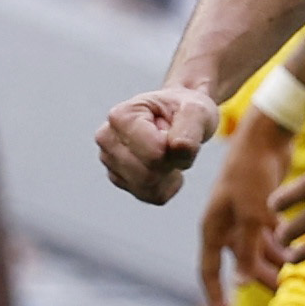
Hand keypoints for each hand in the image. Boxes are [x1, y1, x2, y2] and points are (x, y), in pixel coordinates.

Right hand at [97, 85, 222, 204]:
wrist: (176, 113)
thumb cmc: (184, 109)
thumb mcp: (197, 110)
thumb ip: (191, 126)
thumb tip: (178, 148)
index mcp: (121, 116)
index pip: (155, 154)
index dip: (176, 149)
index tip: (177, 131)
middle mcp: (107, 139)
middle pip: (148, 175)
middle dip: (171, 163)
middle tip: (176, 142)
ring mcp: (109, 161)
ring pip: (148, 189)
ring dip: (169, 175)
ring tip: (169, 151)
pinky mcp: (118, 178)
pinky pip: (151, 196)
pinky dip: (166, 185)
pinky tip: (166, 165)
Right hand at [196, 108, 289, 305]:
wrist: (266, 135)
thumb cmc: (253, 172)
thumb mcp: (252, 216)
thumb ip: (248, 252)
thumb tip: (241, 287)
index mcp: (212, 226)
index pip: (208, 271)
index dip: (215, 297)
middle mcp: (224, 223)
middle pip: (238, 262)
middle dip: (256, 279)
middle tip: (281, 293)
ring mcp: (242, 214)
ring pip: (256, 249)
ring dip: (272, 263)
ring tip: (293, 276)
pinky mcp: (260, 204)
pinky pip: (268, 234)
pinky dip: (281, 245)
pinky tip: (298, 252)